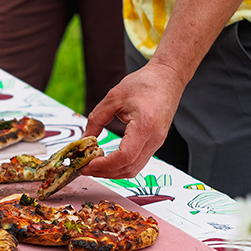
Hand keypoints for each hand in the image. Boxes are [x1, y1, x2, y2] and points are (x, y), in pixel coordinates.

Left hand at [80, 61, 186, 179]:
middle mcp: (154, 139)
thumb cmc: (144, 84)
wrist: (167, 78)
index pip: (125, 157)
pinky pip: (138, 162)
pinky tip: (106, 160)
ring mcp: (157, 143)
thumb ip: (96, 120)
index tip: (86, 164)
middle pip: (129, 168)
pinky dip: (120, 165)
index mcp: (145, 126)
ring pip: (134, 169)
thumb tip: (83, 140)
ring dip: (112, 172)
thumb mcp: (113, 98)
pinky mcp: (155, 143)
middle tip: (83, 168)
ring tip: (92, 165)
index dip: (104, 165)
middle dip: (104, 172)